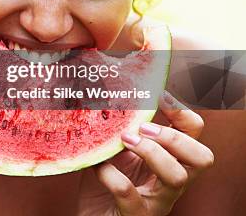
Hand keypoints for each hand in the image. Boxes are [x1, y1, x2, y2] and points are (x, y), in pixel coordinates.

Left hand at [77, 91, 214, 215]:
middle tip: (144, 128)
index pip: (194, 135)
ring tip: (125, 140)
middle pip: (201, 158)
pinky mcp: (135, 215)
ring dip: (152, 153)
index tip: (161, 97)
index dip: (184, 114)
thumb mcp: (115, 151)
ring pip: (178, 177)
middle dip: (175, 138)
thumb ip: (120, 130)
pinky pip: (130, 194)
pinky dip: (112, 175)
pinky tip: (98, 166)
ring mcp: (156, 201)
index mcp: (168, 161)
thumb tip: (113, 100)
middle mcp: (170, 183)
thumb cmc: (104, 186)